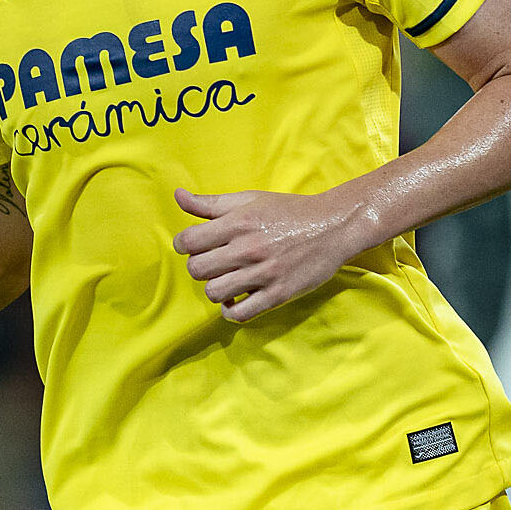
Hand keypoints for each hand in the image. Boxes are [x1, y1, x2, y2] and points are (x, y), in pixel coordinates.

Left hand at [172, 188, 365, 322]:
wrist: (333, 226)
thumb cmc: (288, 212)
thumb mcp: (248, 200)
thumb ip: (210, 203)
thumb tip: (177, 195)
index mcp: (238, 223)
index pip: (188, 242)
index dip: (183, 245)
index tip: (192, 246)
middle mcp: (249, 248)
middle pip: (197, 269)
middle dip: (199, 266)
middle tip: (213, 262)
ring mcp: (264, 274)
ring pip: (214, 293)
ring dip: (215, 288)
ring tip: (226, 280)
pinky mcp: (279, 294)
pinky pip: (240, 314)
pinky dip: (231, 311)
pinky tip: (236, 299)